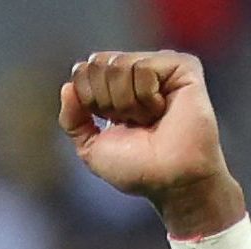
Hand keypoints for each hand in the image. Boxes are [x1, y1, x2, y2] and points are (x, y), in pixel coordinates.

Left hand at [59, 51, 240, 234]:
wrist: (173, 183)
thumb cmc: (140, 170)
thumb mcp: (92, 150)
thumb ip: (72, 120)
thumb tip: (68, 87)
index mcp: (115, 86)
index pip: (84, 70)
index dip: (89, 99)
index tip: (113, 124)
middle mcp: (137, 72)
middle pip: (99, 63)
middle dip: (108, 101)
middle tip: (133, 124)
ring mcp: (160, 67)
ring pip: (120, 65)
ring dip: (129, 103)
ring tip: (151, 120)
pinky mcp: (182, 66)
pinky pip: (144, 67)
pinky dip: (147, 97)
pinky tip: (163, 111)